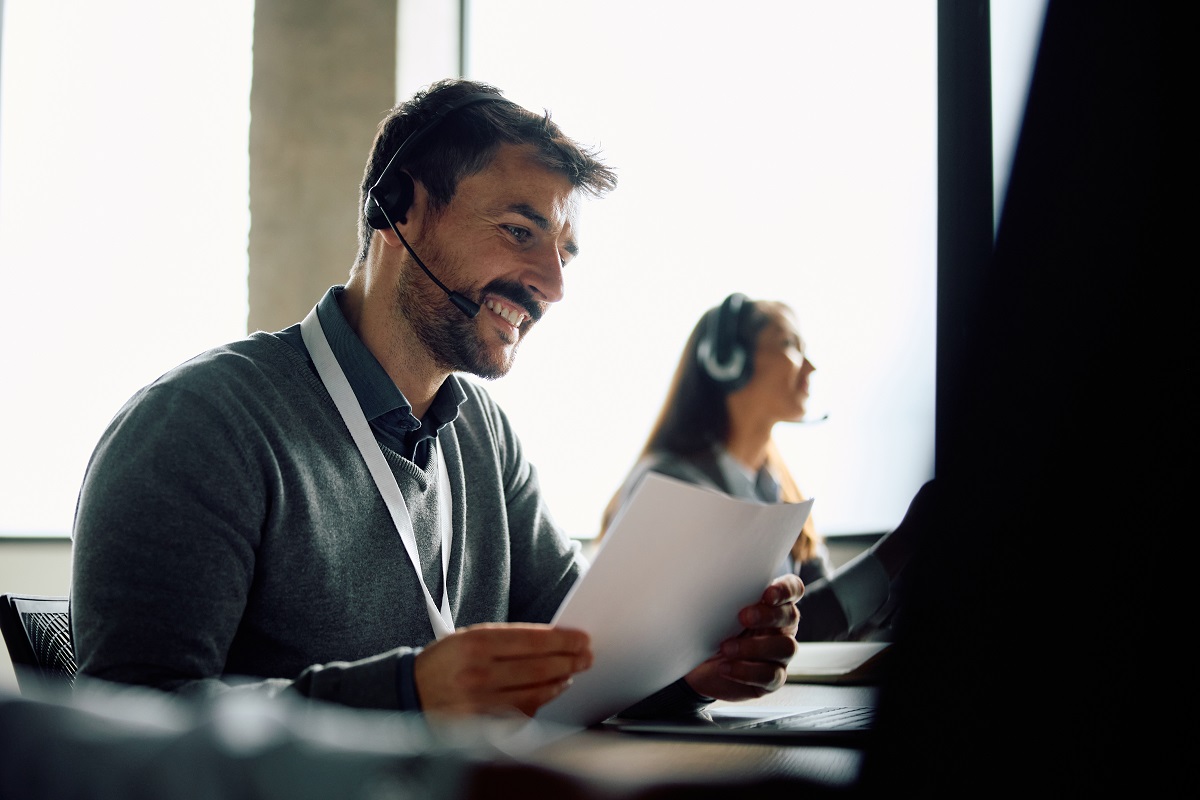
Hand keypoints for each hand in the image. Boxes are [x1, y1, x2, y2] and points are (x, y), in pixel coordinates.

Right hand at [414, 623, 591, 716]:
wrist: (409, 693)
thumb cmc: (445, 662)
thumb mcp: (468, 637)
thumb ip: (507, 639)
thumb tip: (552, 641)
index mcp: (475, 643)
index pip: (532, 640)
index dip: (563, 640)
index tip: (582, 639)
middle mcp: (477, 673)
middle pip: (539, 668)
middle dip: (569, 661)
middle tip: (585, 657)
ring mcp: (479, 703)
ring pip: (534, 694)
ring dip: (559, 683)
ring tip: (569, 674)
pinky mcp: (480, 726)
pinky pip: (521, 715)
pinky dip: (539, 703)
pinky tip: (548, 693)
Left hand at [683, 574, 802, 701]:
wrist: (699, 666)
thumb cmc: (712, 630)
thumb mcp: (715, 609)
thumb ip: (724, 594)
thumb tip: (707, 575)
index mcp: (773, 604)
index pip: (792, 589)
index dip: (785, 590)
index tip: (767, 594)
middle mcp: (782, 627)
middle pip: (791, 617)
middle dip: (768, 616)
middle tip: (742, 617)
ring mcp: (780, 654)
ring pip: (785, 647)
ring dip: (755, 647)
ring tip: (726, 647)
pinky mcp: (772, 679)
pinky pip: (770, 676)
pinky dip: (746, 671)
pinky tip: (726, 667)